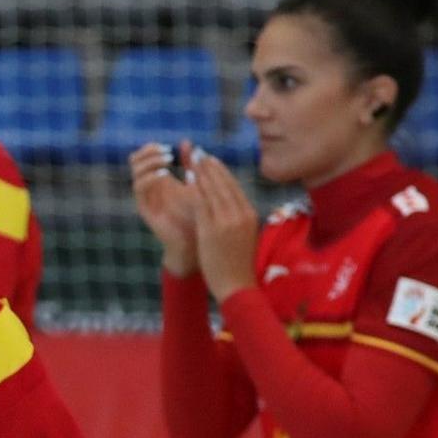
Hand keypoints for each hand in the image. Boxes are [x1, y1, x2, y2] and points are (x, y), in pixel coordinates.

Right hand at [129, 141, 198, 276]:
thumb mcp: (197, 183)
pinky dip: (150, 177)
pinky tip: (166, 174)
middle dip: (150, 152)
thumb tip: (187, 141)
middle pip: (135, 160)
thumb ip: (190, 164)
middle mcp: (149, 186)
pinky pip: (139, 188)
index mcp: (159, 179)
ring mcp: (146, 197)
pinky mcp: (145, 208)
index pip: (144, 155)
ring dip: (150, 163)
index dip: (153, 148)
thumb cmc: (200, 213)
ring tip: (168, 161)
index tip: (171, 146)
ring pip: (135, 172)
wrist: (197, 242)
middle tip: (168, 152)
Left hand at [186, 150, 260, 301]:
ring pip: (213, 189)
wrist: (236, 285)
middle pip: (224, 183)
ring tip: (192, 158)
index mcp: (249, 214)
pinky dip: (195, 187)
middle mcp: (240, 213)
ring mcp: (227, 220)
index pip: (234, 186)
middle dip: (210, 166)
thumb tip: (231, 205)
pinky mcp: (212, 229)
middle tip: (199, 152)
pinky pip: (202, 202)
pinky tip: (187, 177)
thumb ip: (237, 218)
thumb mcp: (242, 236)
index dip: (221, 171)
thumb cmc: (237, 264)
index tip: (211, 160)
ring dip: (201, 171)